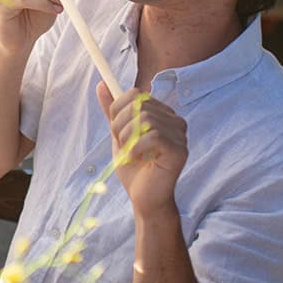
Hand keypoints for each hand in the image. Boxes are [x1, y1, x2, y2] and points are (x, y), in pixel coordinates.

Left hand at [97, 83, 186, 218]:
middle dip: (121, 125)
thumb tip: (101, 84)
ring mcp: (180, 135)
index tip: (116, 131)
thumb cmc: (134, 168)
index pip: (136, 94)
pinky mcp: (180, 150)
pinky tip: (136, 159)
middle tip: (122, 144)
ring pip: (145, 119)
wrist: (143, 198)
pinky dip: (136, 148)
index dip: (118, 110)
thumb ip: (112, 111)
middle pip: (140, 104)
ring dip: (128, 139)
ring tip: (130, 154)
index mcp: (163, 114)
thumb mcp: (119, 134)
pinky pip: (153, 136)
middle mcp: (175, 121)